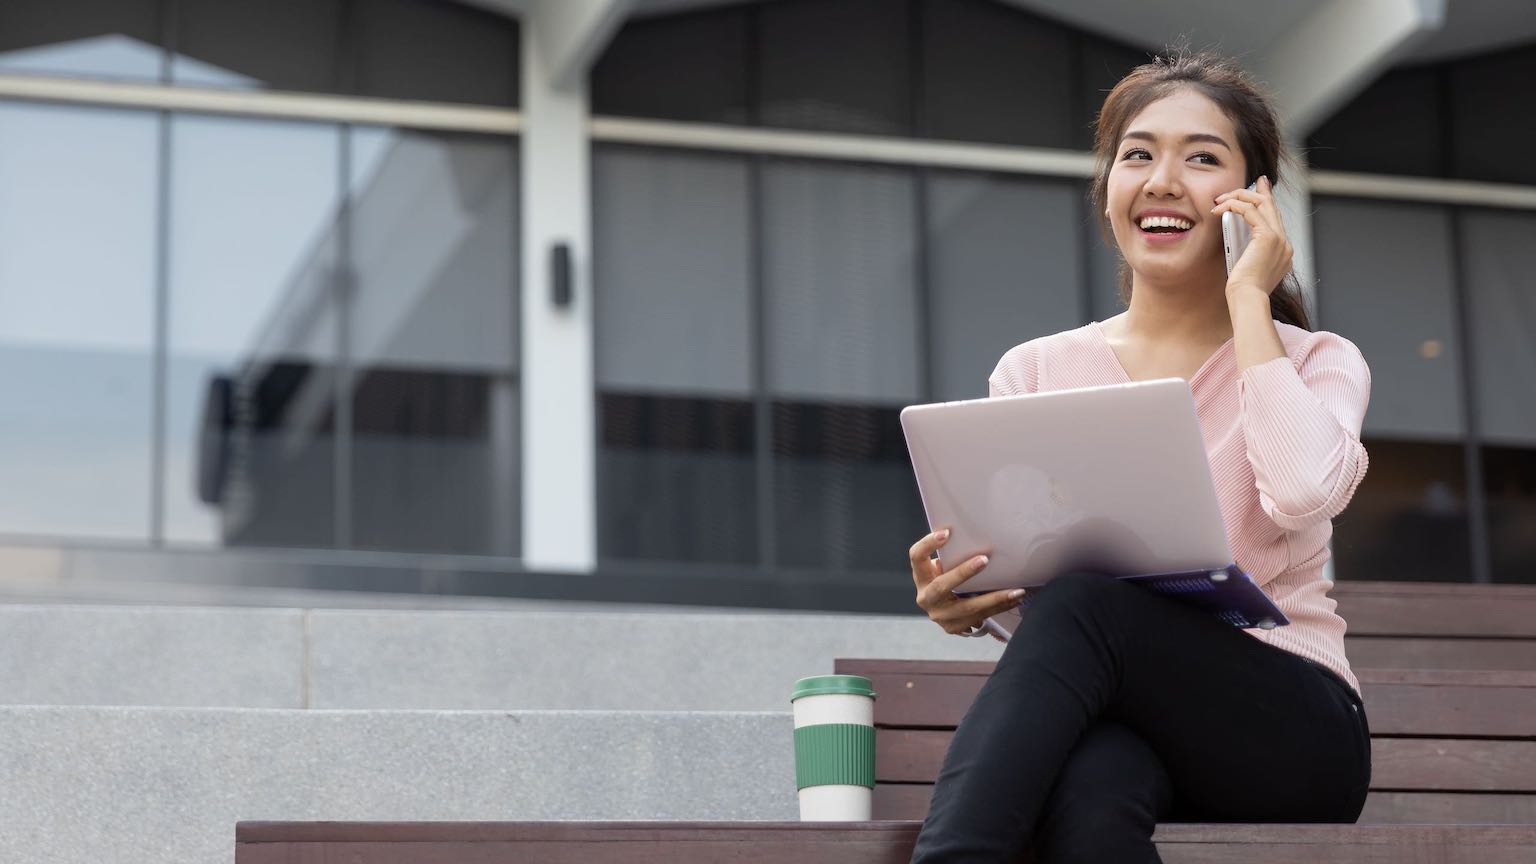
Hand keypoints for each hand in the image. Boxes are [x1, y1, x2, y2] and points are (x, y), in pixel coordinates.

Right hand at [909, 528, 1025, 641]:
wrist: (943, 611)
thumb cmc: (946, 579)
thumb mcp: (941, 569)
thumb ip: (950, 558)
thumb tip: (976, 536)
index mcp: (922, 577)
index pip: (916, 556)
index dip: (928, 544)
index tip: (946, 533)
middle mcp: (926, 598)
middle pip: (942, 585)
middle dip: (964, 572)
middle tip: (985, 560)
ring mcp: (940, 616)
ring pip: (968, 608)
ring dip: (995, 598)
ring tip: (1016, 590)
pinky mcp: (954, 628)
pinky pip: (979, 618)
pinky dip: (999, 608)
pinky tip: (1014, 599)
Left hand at [1212, 175, 1292, 298]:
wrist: (1247, 300)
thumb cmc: (1242, 292)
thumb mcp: (1246, 269)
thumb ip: (1248, 254)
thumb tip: (1237, 241)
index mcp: (1282, 252)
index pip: (1274, 220)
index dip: (1266, 203)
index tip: (1259, 190)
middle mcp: (1285, 244)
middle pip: (1272, 207)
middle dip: (1259, 191)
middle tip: (1247, 182)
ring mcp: (1280, 239)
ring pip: (1262, 204)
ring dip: (1240, 197)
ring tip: (1220, 200)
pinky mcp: (1268, 237)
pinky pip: (1251, 211)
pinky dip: (1234, 205)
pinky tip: (1220, 208)